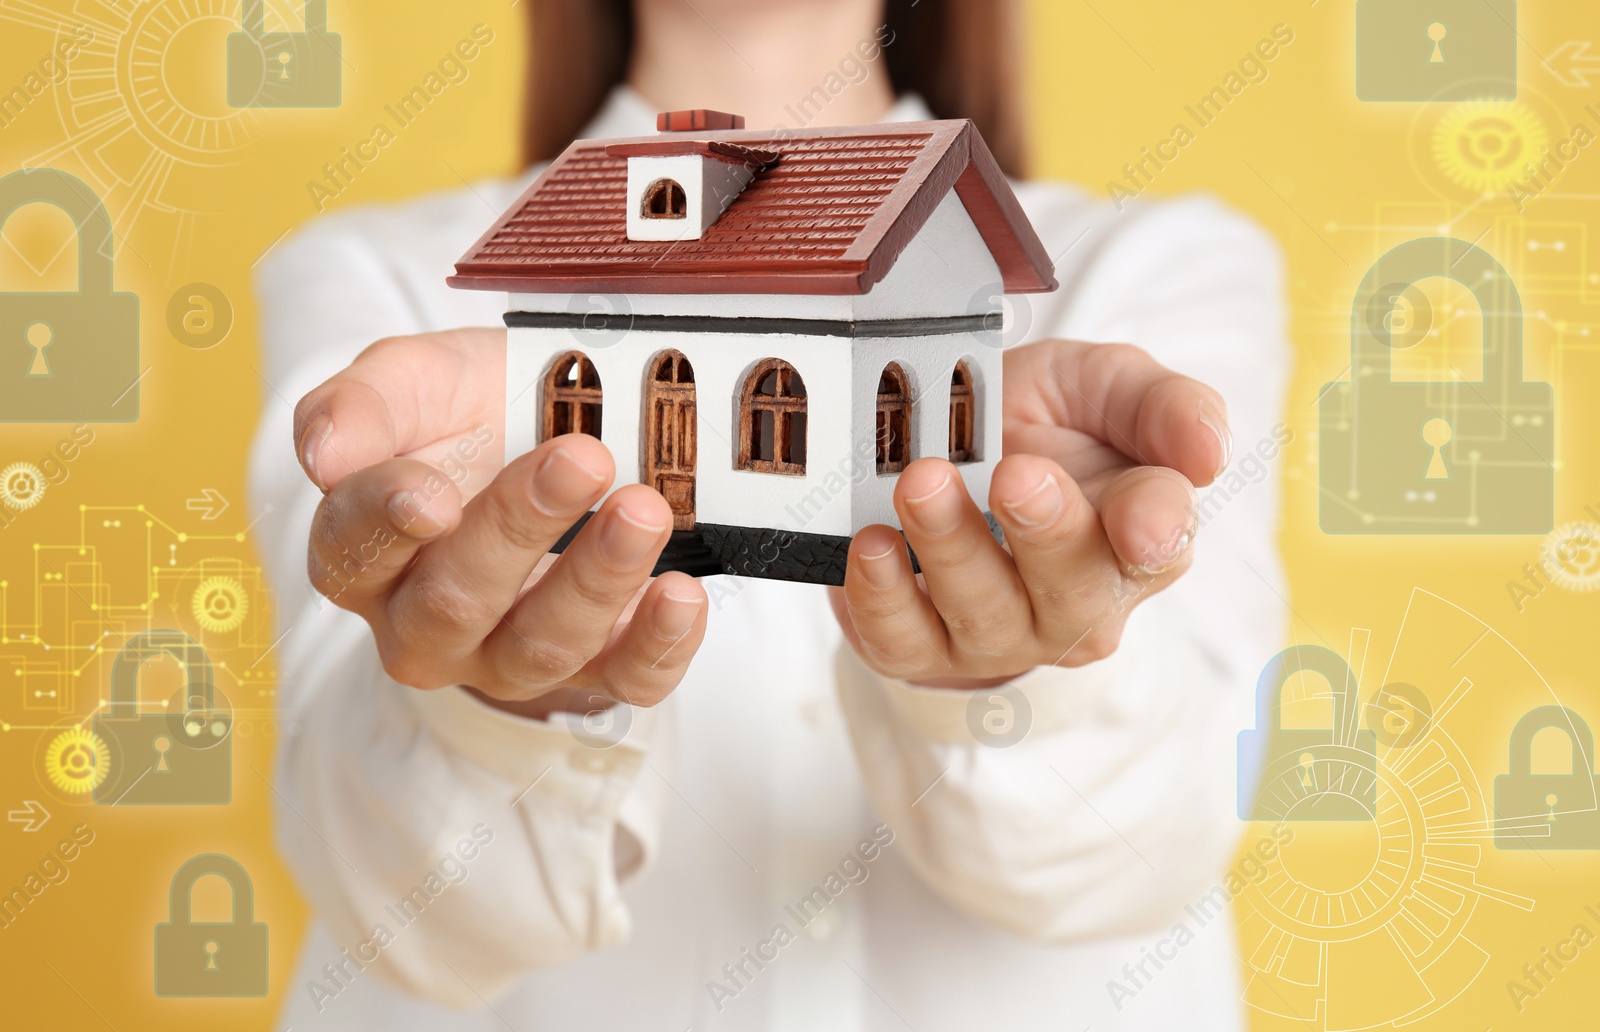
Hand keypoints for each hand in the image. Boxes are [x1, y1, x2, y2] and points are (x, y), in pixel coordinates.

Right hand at [293, 329, 707, 716]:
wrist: (567, 423)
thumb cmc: (475, 408)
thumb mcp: (419, 378)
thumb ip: (364, 404)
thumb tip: (323, 455)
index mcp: (363, 553)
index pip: (352, 553)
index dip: (388, 525)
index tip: (434, 494)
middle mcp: (426, 622)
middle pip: (456, 603)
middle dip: (520, 530)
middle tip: (581, 458)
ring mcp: (509, 654)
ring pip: (542, 647)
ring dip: (598, 579)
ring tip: (644, 509)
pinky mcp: (597, 669)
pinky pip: (625, 683)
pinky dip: (658, 645)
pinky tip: (681, 595)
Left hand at [829, 340, 1229, 687]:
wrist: (945, 446)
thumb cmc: (1040, 426)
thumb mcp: (1106, 387)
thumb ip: (1165, 407)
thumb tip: (1210, 451)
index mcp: (1141, 538)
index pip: (1162, 542)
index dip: (1153, 529)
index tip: (1139, 520)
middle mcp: (1078, 604)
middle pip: (1074, 593)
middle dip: (1044, 534)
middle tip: (1013, 474)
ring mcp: (999, 634)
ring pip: (983, 614)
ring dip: (951, 550)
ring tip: (921, 484)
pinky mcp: (920, 647)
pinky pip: (903, 642)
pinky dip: (883, 596)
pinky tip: (873, 545)